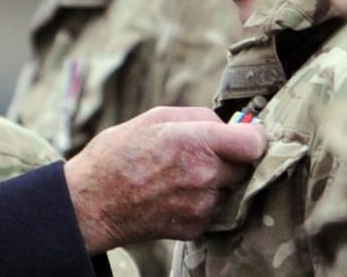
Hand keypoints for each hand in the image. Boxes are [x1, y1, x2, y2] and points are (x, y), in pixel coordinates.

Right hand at [64, 106, 265, 253]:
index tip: (245, 134)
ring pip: (232, 189)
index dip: (253, 136)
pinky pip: (215, 210)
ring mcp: (202, 205)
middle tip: (206, 154)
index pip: (254, 142)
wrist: (92, 202)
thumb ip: (200, 118)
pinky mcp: (196, 228)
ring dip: (219, 181)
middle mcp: (204, 175)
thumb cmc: (119, 154)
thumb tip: (228, 125)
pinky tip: (178, 193)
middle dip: (233, 158)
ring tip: (185, 174)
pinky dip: (204, 202)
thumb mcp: (156, 118)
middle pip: (246, 166)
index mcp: (196, 142)